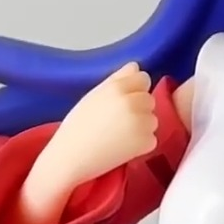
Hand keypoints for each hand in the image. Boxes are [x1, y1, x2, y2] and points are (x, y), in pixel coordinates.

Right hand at [40, 61, 161, 188]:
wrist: (70, 157)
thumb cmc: (77, 126)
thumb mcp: (94, 95)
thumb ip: (117, 79)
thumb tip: (135, 66)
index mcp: (118, 87)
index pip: (143, 78)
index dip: (135, 90)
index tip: (123, 102)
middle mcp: (132, 102)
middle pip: (150, 99)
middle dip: (139, 109)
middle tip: (118, 122)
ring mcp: (141, 123)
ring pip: (152, 120)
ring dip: (141, 128)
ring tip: (118, 136)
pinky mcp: (146, 142)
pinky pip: (151, 139)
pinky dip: (141, 145)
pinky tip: (122, 148)